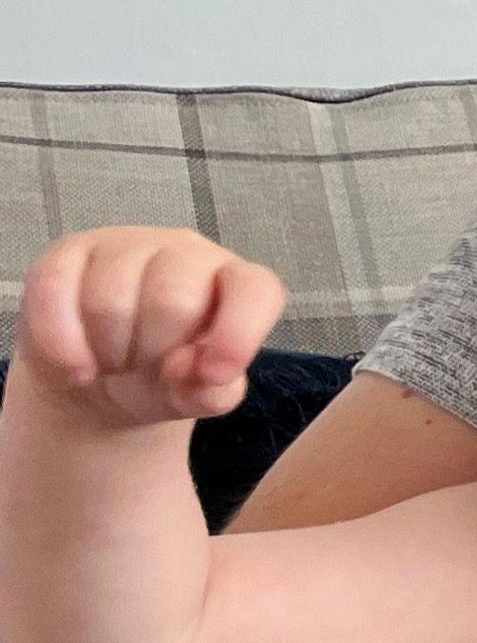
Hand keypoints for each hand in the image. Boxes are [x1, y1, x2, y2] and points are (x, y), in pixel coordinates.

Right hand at [12, 228, 283, 424]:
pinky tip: (75, 366)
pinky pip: (55, 291)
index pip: (254, 290)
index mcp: (235, 284)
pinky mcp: (68, 252)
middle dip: (154, 353)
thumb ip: (213, 392)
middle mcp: (187, 254)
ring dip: (108, 351)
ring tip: (113, 362)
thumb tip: (191, 369)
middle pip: (173, 300)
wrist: (98, 379)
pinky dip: (61, 343)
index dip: (238, 333)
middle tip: (144, 368)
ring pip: (110, 298)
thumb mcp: (196, 397)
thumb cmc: (163, 379)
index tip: (214, 374)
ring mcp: (125, 245)